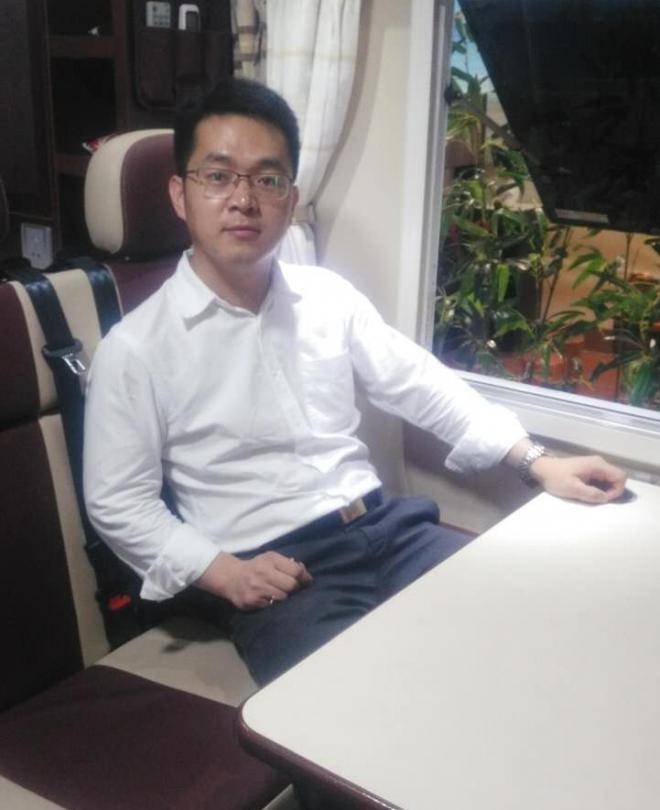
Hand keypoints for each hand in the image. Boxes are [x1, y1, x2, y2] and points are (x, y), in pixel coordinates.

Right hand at [195, 551, 312, 609]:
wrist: (231, 577)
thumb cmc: (256, 567)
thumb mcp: (270, 558)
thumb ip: (287, 563)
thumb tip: (304, 573)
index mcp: (270, 560)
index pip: (295, 571)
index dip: (305, 577)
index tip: (308, 581)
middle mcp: (263, 573)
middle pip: (291, 585)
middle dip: (295, 588)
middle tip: (293, 589)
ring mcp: (257, 588)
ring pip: (283, 597)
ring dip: (285, 596)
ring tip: (280, 593)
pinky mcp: (251, 601)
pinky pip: (271, 605)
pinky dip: (273, 603)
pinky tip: (269, 598)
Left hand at [529, 454, 626, 503]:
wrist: (542, 468)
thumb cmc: (556, 478)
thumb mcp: (573, 488)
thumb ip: (591, 494)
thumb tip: (606, 498)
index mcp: (597, 465)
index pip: (620, 477)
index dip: (617, 490)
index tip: (604, 499)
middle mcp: (599, 463)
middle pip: (617, 477)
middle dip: (612, 491)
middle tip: (598, 500)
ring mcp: (594, 465)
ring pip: (610, 479)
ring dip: (605, 490)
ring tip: (593, 497)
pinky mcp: (589, 469)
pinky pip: (602, 478)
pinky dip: (600, 487)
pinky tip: (589, 492)